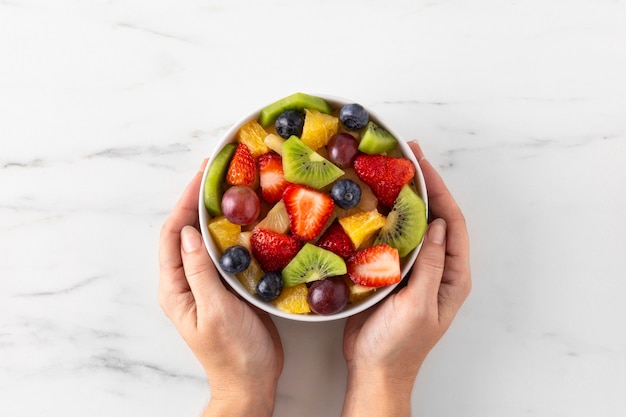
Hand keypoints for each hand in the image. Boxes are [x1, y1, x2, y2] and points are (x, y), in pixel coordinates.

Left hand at [158, 161, 282, 416]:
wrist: (251, 380)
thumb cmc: (233, 352)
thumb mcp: (216, 311)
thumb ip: (200, 272)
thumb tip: (189, 233)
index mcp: (175, 287)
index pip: (173, 234)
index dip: (184, 201)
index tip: (200, 174)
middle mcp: (185, 281)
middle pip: (185, 231)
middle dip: (196, 199)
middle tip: (214, 170)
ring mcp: (205, 283)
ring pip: (204, 238)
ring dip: (214, 211)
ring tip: (229, 185)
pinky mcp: (224, 286)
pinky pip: (223, 251)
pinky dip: (231, 231)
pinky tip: (246, 219)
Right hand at [341, 141, 470, 416]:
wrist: (374, 370)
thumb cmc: (399, 346)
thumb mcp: (418, 305)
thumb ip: (431, 266)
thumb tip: (438, 225)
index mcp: (453, 275)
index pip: (452, 222)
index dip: (438, 189)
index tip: (421, 162)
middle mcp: (437, 267)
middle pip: (434, 217)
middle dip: (423, 185)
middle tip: (406, 154)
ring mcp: (414, 269)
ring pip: (412, 224)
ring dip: (403, 197)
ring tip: (389, 169)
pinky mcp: (392, 272)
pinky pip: (392, 238)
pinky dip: (384, 217)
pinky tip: (371, 203)